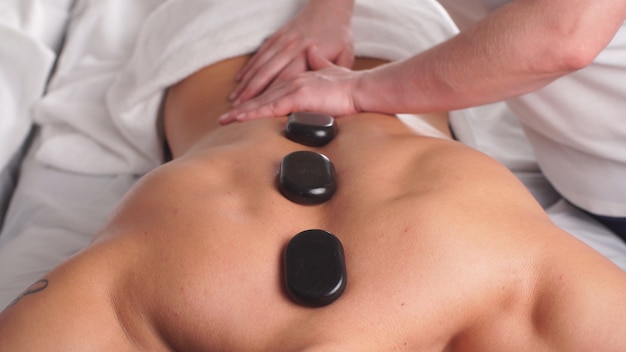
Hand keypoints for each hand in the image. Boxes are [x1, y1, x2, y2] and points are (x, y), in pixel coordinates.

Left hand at [219, 47, 363, 124]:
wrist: (361, 88)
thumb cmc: (350, 83)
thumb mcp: (332, 69)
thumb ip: (320, 62)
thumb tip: (313, 54)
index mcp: (299, 77)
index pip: (272, 89)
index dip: (255, 98)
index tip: (241, 106)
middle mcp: (292, 80)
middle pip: (262, 96)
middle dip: (242, 107)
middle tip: (225, 117)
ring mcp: (294, 87)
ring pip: (262, 101)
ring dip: (243, 112)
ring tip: (227, 121)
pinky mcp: (298, 96)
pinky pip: (271, 107)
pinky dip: (254, 113)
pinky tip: (243, 119)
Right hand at [229, 0, 353, 104]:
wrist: (330, 6)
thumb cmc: (339, 34)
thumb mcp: (345, 54)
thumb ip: (333, 74)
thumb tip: (327, 92)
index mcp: (307, 55)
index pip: (285, 80)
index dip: (271, 96)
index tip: (259, 111)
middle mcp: (291, 48)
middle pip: (267, 75)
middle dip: (251, 94)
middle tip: (238, 110)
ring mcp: (282, 42)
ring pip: (260, 65)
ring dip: (246, 83)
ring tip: (234, 99)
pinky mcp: (277, 37)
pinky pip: (259, 54)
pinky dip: (248, 68)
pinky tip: (239, 80)